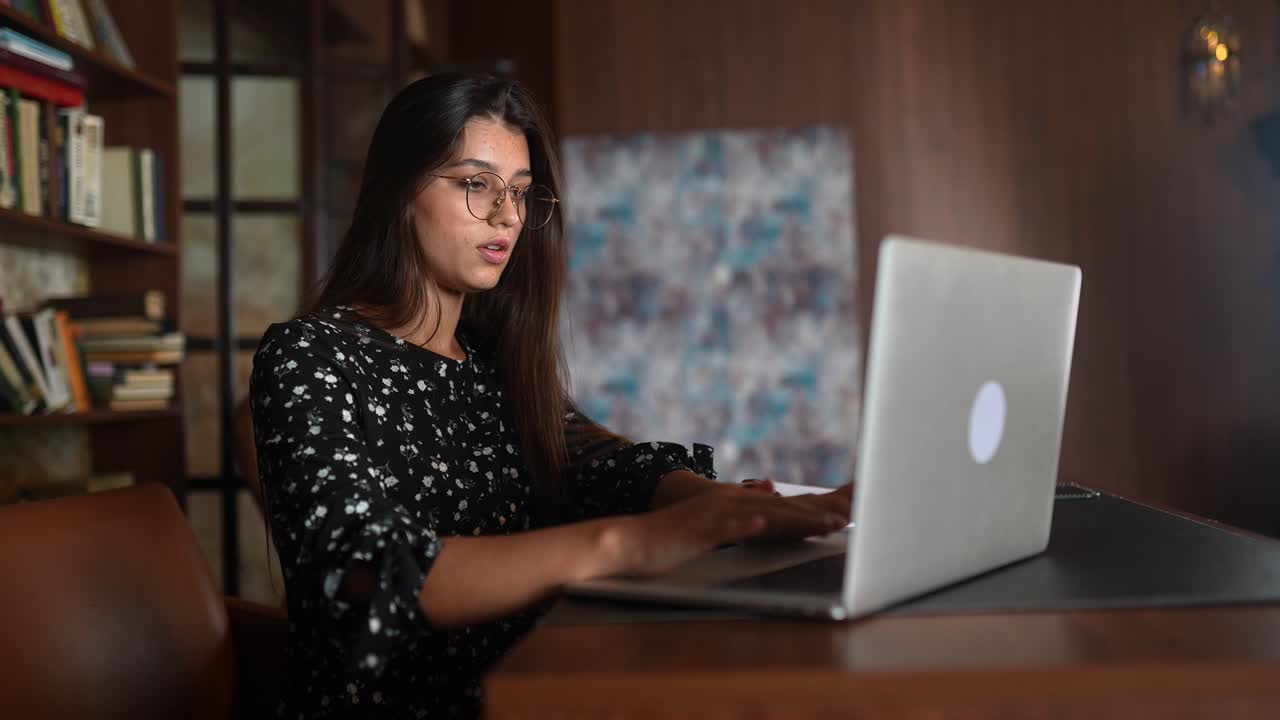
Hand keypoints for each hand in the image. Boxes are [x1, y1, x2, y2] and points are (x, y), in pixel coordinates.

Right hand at [608, 485, 850, 577]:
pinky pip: (728, 526)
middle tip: (848, 520)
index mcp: (734, 502)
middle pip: (780, 509)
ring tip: (824, 525)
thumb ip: (743, 505)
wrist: (633, 540)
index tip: (842, 518)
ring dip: (794, 520)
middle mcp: (729, 502)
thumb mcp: (714, 520)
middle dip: (815, 515)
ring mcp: (715, 514)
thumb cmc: (674, 537)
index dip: (812, 513)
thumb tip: (771, 487)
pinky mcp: (700, 529)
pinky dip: (747, 525)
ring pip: (762, 515)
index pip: (781, 508)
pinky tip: (764, 525)